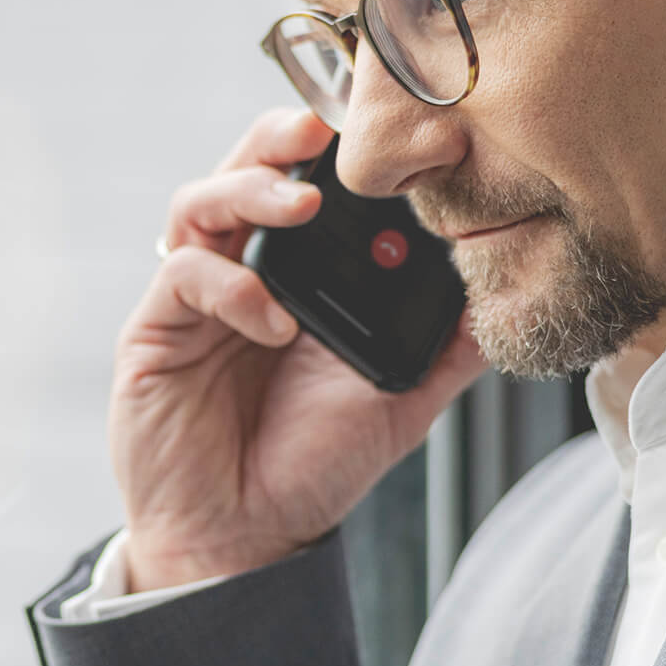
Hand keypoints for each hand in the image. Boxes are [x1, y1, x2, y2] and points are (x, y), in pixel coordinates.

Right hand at [110, 108, 485, 591]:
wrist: (247, 541)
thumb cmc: (313, 463)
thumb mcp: (401, 397)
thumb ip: (448, 344)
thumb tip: (508, 295)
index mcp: (299, 273)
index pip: (310, 180)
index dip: (336, 147)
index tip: (382, 125)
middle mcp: (243, 269)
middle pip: (247, 166)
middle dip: (283, 134)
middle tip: (325, 125)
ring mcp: (197, 297)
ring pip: (203, 202)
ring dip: (253, 188)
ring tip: (304, 204)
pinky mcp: (156, 331)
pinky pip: (185, 274)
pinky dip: (231, 284)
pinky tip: (274, 322)